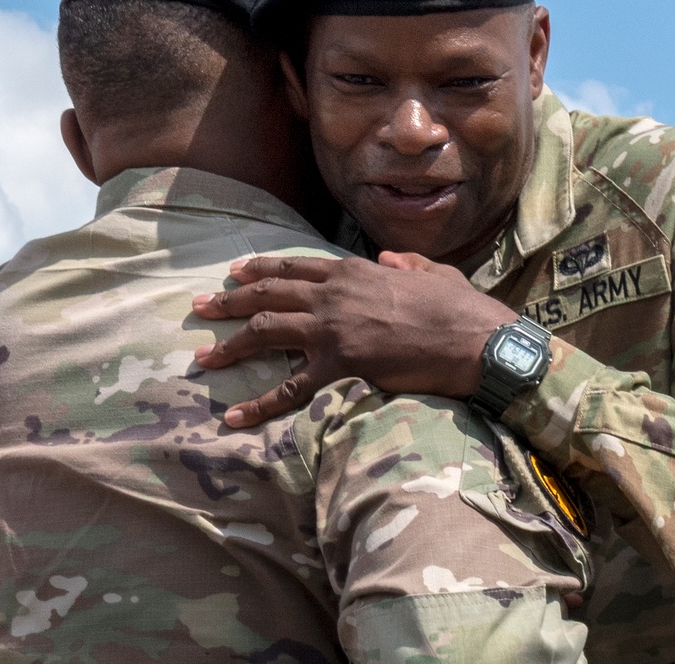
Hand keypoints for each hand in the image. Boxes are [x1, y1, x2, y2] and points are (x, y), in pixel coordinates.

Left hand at [192, 251, 515, 426]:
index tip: (235, 272)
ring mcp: (333, 328)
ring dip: (230, 344)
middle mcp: (334, 294)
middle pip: (268, 293)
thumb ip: (406, 262)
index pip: (295, 266)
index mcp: (354, 270)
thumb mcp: (433, 272)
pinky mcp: (341, 364)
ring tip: (202, 356)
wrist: (474, 340)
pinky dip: (259, 404)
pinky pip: (290, 389)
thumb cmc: (460, 307)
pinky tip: (234, 417)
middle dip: (229, 300)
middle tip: (201, 306)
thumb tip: (388, 258)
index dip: (261, 268)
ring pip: (266, 331)